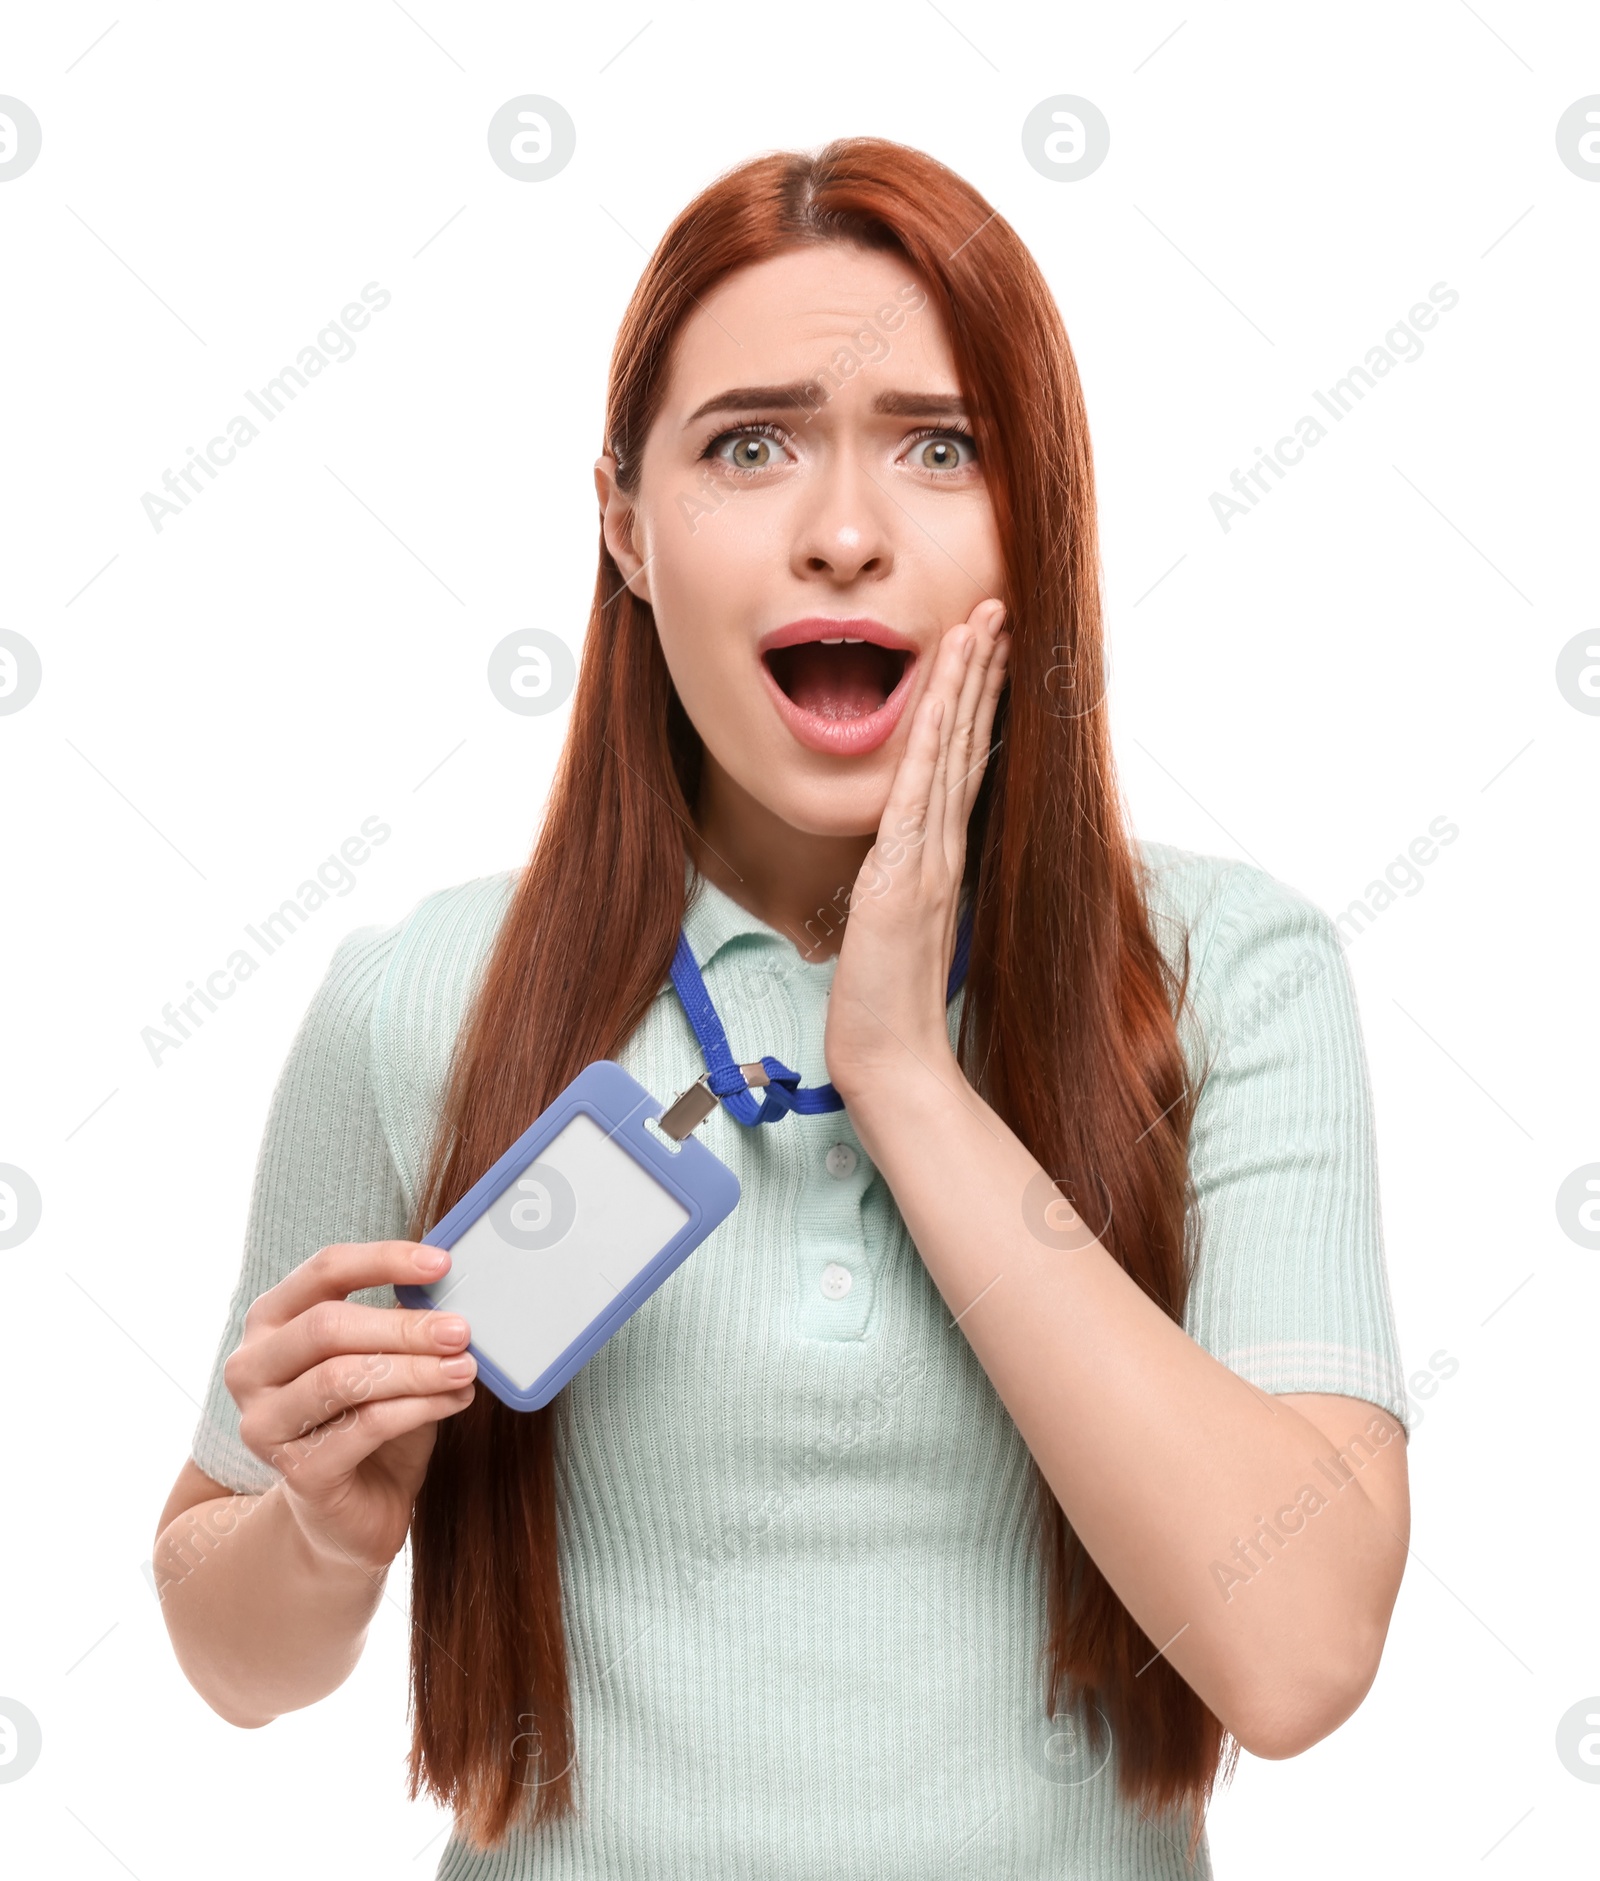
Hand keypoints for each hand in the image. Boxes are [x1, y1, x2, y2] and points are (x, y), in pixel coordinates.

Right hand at [223, 1241, 475, 1576]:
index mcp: (271, 1322)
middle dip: (404, 1326)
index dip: (383, 1260)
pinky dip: (419, 1408)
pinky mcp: (297, 1471)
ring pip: (344, 1377)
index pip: (323, 1271)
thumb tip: (451, 1288)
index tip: (441, 1262)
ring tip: (465, 1367)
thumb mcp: (385, 1359)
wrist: (353, 1511)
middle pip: (328, 1326)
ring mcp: (265, 1423)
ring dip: (415, 1369)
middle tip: (461, 1330)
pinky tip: (455, 1399)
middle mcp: (251, 1368)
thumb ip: (402, 1323)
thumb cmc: (370, 1419)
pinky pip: (366, 1426)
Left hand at [824, 596, 1007, 1105]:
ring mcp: (928, 858)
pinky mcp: (904, 871)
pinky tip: (943, 688)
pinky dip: (933, 733)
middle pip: (967, 743)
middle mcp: (943, 849)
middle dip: (981, 672)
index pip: (963, 764)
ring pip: (952, 752)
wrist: (889, 1058)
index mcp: (940, 859)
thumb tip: (897, 862)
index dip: (976, 704)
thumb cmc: (886, 1006)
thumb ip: (902, 887)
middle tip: (997, 609)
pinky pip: (921, 787)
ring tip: (981, 623)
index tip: (986, 650)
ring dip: (966, 683)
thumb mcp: (893, 929)